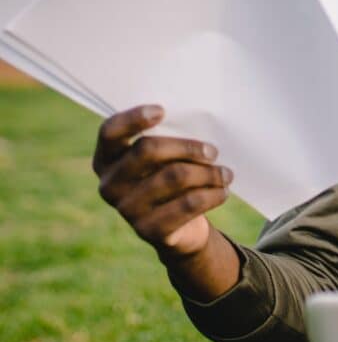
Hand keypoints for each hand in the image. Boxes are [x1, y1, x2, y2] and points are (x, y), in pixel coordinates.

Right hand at [93, 104, 232, 258]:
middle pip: (148, 150)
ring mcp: (126, 209)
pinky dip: (212, 194)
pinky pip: (188, 203)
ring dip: (209, 173)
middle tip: (213, 151)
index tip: (162, 111)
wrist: (179, 229)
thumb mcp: (165, 158)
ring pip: (175, 176)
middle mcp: (109, 184)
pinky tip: (223, 191)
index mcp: (107, 159)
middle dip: (188, 147)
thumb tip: (197, 121)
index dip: (133, 119)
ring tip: (226, 174)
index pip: (110, 132)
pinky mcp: (148, 230)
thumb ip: (167, 139)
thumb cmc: (171, 177)